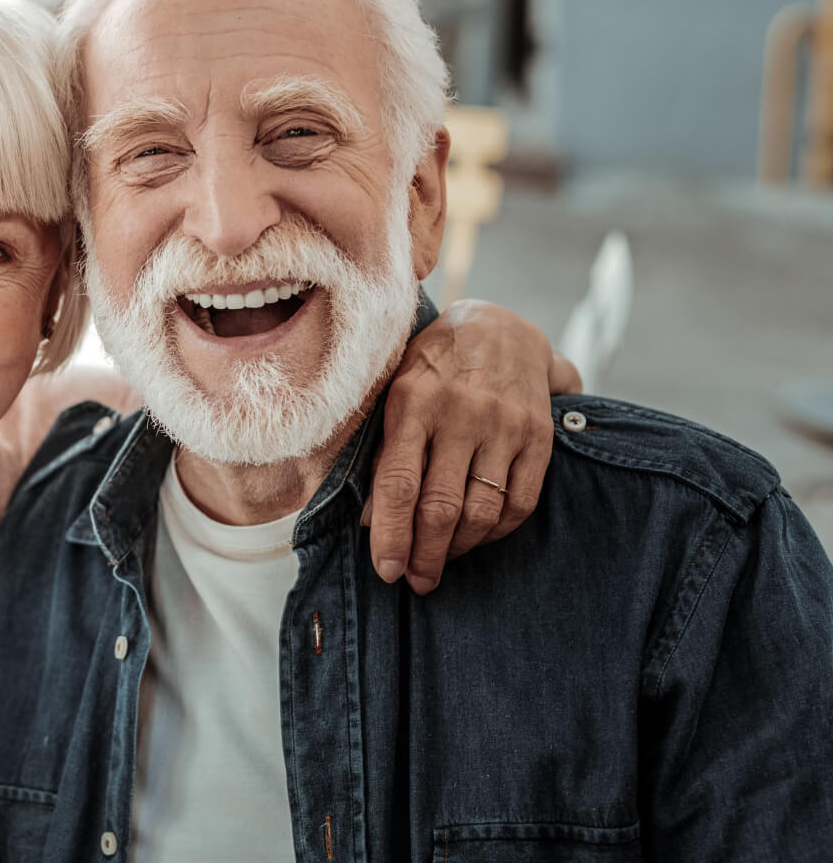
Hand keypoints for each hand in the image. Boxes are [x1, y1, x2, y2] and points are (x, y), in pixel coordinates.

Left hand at [364, 299, 575, 592]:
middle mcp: (461, 414)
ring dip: (458, 549)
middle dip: (425, 555)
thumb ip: (383, 455)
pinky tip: (476, 538)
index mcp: (413, 402)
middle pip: (441, 507)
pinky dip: (495, 533)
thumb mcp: (395, 395)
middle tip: (416, 581)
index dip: (391, 535)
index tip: (387, 571)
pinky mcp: (539, 437)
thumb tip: (370, 522)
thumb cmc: (432, 368)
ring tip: (441, 562)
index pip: (397, 484)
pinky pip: (520, 503)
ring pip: (481, 512)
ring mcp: (504, 425)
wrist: (500, 327)